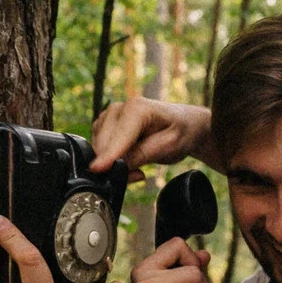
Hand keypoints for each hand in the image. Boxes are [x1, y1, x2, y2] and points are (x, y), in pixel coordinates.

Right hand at [90, 98, 216, 182]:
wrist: (184, 125)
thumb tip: (114, 166)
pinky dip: (112, 160)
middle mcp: (118, 108)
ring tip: (139, 166)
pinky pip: (100, 149)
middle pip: (103, 145)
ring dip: (114, 164)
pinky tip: (130, 161)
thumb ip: (140, 155)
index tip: (97, 170)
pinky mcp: (104, 126)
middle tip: (139, 174)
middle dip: (115, 165)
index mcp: (136, 108)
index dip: (108, 156)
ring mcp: (109, 116)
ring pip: (99, 148)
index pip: (117, 137)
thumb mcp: (167, 147)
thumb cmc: (180, 132)